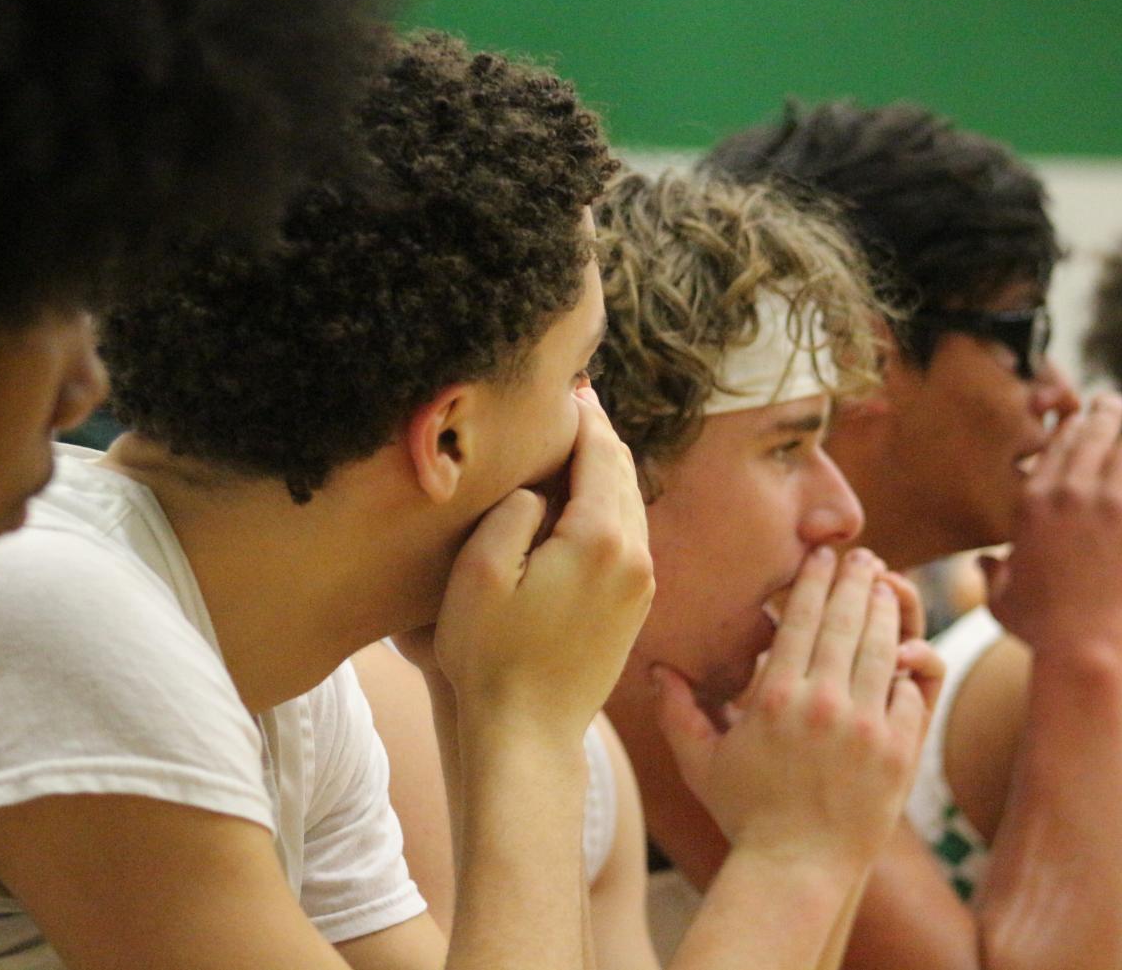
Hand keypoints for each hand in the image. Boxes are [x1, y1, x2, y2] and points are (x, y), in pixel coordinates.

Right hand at [406, 388, 653, 737]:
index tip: (567, 385)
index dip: (582, 415)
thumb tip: (539, 489)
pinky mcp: (635, 607)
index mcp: (601, 538)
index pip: (599, 452)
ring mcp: (641, 584)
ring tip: (577, 444)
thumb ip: (514, 511)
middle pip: (623, 473)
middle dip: (598, 436)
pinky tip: (583, 502)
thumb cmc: (491, 657)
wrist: (529, 735)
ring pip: (629, 505)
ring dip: (605, 472)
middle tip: (575, 402)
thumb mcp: (480, 572)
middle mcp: (635, 556)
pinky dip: (609, 507)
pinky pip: (628, 536)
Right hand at [655, 547, 942, 874]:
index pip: (802, 617)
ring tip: (887, 587)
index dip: (815, 580)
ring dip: (886, 610)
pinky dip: (910, 667)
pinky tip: (907, 646)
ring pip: (882, 646)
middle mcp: (822, 701)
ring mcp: (864, 724)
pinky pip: (910, 692)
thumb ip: (679, 712)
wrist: (795, 869)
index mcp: (775, 696)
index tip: (822, 556)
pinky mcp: (897, 750)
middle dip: (856, 580)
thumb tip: (656, 669)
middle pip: (846, 620)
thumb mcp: (701, 762)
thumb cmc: (745, 815)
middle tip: (862, 556)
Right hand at [982, 392, 1121, 669]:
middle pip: (1096, 434)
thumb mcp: (1001, 600)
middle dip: (1107, 414)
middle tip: (1115, 404)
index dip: (1070, 430)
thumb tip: (984, 562)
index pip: (1056, 449)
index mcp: (1033, 502)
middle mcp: (1072, 491)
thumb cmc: (1039, 631)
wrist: (1081, 651)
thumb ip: (992, 574)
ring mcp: (1114, 503)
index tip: (1079, 423)